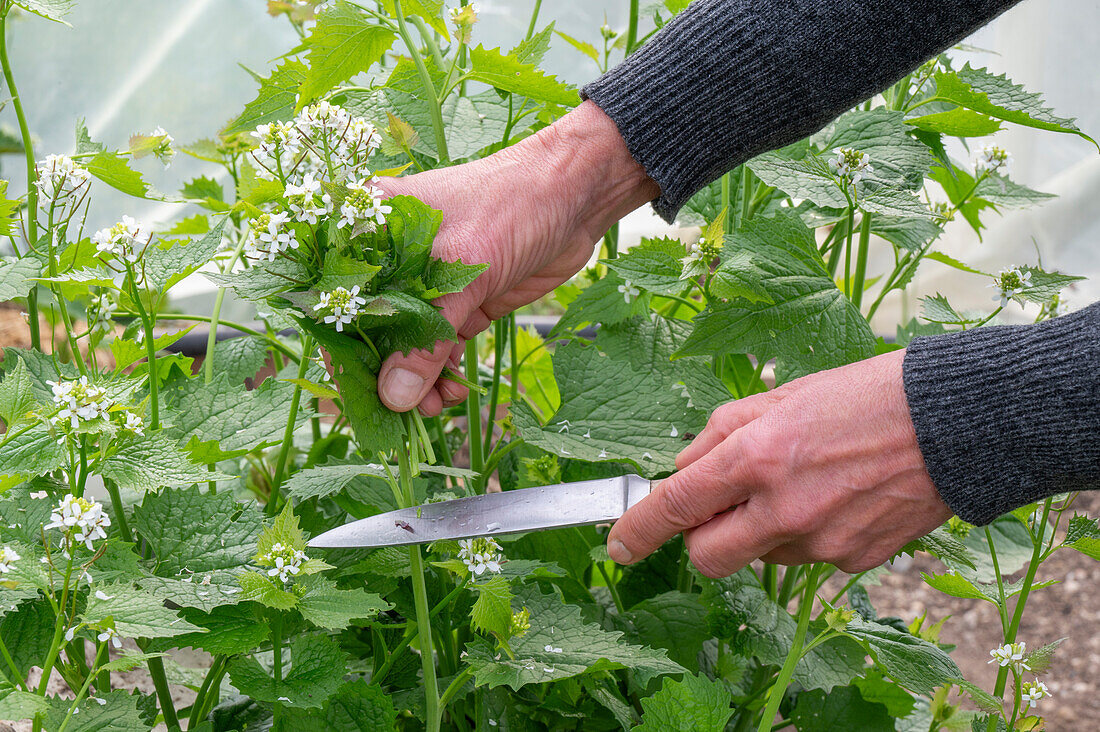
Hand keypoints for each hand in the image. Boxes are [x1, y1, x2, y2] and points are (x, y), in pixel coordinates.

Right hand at [374, 101, 658, 414]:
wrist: (577, 195)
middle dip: (387, 375)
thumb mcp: (464, 269)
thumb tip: (395, 397)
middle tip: (402, 413)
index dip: (345, 348)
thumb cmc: (511, 205)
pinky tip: (453, 393)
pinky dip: (445, 373)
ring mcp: (431, 283)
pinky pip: (442, 346)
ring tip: (435, 408)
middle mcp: (394, 260)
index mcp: (375, 232)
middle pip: (375, 329)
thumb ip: (427, 336)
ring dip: (419, 382)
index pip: (342, 300)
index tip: (357, 392)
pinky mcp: (464, 301)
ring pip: (410, 344)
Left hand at [605, 350, 952, 576]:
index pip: (675, 506)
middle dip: (700, 538)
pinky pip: (806, 556)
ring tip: (803, 482)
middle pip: (707, 556)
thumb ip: (720, 432)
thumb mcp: (781, 395)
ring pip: (759, 556)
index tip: (619, 543)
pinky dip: (805, 534)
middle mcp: (783, 508)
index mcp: (757, 457)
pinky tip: (838, 497)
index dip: (638, 528)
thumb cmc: (865, 395)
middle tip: (719, 507)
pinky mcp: (853, 560)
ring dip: (759, 531)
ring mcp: (820, 541)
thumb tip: (682, 468)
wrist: (955, 422)